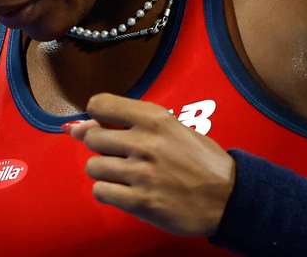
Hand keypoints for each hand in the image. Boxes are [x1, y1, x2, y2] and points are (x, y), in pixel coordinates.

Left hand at [65, 92, 235, 236]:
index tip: (103, 124)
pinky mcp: (141, 202)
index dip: (95, 115)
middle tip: (120, 155)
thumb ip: (129, 124)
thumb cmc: (201, 161)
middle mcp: (145, 142)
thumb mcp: (172, 128)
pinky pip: (101, 192)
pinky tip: (124, 191)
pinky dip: (108, 192)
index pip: (100, 104)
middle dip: (100, 147)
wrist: (229, 197)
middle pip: (91, 137)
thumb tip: (78, 127)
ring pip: (93, 167)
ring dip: (104, 172)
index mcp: (154, 119)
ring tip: (124, 175)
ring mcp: (142, 173)